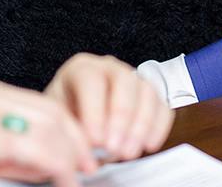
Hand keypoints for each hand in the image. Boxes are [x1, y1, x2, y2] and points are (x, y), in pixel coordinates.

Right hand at [0, 77, 95, 186]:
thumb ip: (3, 151)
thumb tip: (42, 168)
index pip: (40, 104)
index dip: (67, 129)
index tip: (82, 154)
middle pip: (49, 112)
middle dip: (76, 141)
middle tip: (89, 167)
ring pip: (46, 128)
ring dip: (69, 156)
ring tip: (78, 178)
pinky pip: (31, 149)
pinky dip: (54, 167)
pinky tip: (63, 181)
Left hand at [43, 53, 171, 162]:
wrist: (77, 119)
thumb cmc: (67, 116)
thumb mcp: (58, 119)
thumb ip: (71, 130)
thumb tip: (86, 149)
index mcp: (82, 68)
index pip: (91, 81)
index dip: (94, 112)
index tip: (95, 141)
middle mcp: (110, 68)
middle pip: (124, 82)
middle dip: (121, 119)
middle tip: (114, 149)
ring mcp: (134, 79)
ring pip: (147, 93)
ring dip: (141, 126)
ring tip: (129, 152)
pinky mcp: (150, 97)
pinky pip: (163, 107)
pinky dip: (158, 128)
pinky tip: (148, 146)